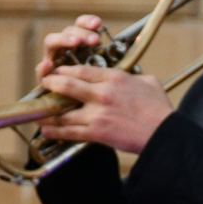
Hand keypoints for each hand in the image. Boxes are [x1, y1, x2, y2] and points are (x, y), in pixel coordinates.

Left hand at [34, 15, 172, 154]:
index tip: (57, 71)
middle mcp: (102, 94)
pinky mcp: (97, 133)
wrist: (163, 134)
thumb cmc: (159, 108)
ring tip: (39, 110)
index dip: (64, 69)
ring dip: (48, 110)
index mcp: (114, 78)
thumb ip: (132, 76)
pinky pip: (69, 131)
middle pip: (66, 84)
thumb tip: (128, 75)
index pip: (81, 69)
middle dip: (51, 83)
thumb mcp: (148, 82)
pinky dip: (55, 130)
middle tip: (44, 84)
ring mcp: (97, 114)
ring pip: (63, 110)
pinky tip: (47, 129)